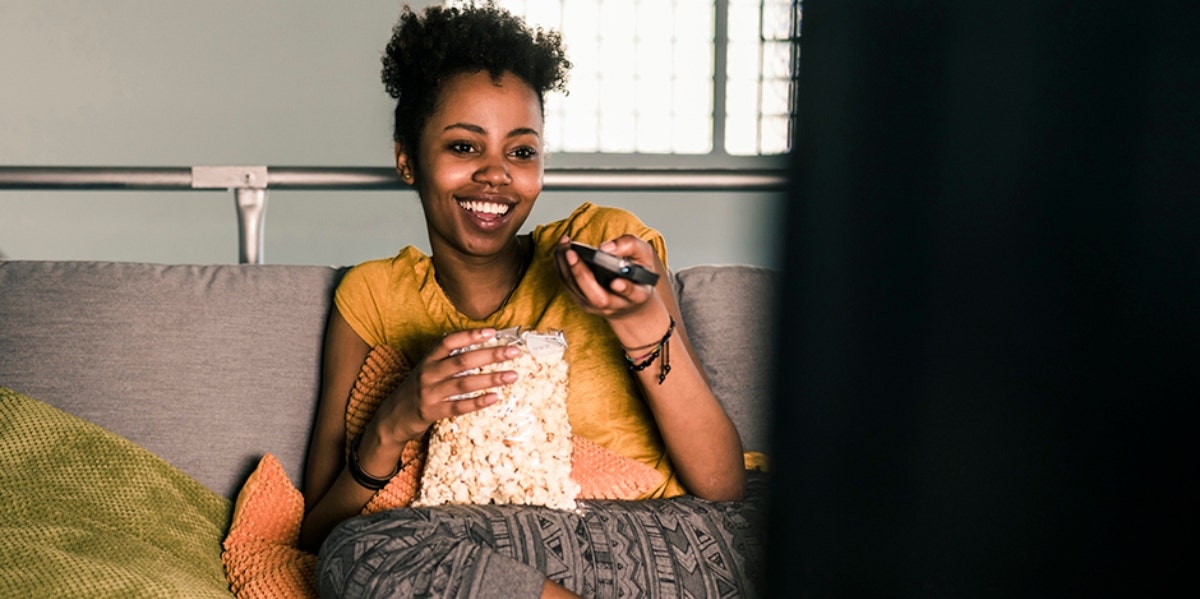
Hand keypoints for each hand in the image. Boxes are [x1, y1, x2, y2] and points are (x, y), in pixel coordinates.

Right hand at [374, 328, 519, 444]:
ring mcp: (429, 393)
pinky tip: (495, 398)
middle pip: (462, 361)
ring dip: (491, 379)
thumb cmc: (417, 389)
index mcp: (428, 359)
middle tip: (514, 352)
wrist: (392, 417)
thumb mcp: (428, 369)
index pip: (449, 341)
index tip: (493, 332)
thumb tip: (482, 348)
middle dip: (490, 355)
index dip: (470, 335)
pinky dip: (478, 402)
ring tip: (512, 375)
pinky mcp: (431, 411)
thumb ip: (448, 359)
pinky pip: (458, 407)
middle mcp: (427, 373)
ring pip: (464, 383)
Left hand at [554, 235, 660, 319]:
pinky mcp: (582, 302)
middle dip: (581, 274)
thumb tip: (605, 247)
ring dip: (566, 266)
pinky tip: (562, 249)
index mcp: (637, 295)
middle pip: (597, 298)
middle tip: (571, 253)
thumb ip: (630, 246)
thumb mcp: (644, 256)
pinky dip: (562, 266)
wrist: (630, 303)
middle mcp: (616, 305)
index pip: (632, 294)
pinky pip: (568, 285)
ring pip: (577, 290)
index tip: (616, 282)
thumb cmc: (638, 275)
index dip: (625, 288)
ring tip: (564, 244)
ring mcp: (596, 307)